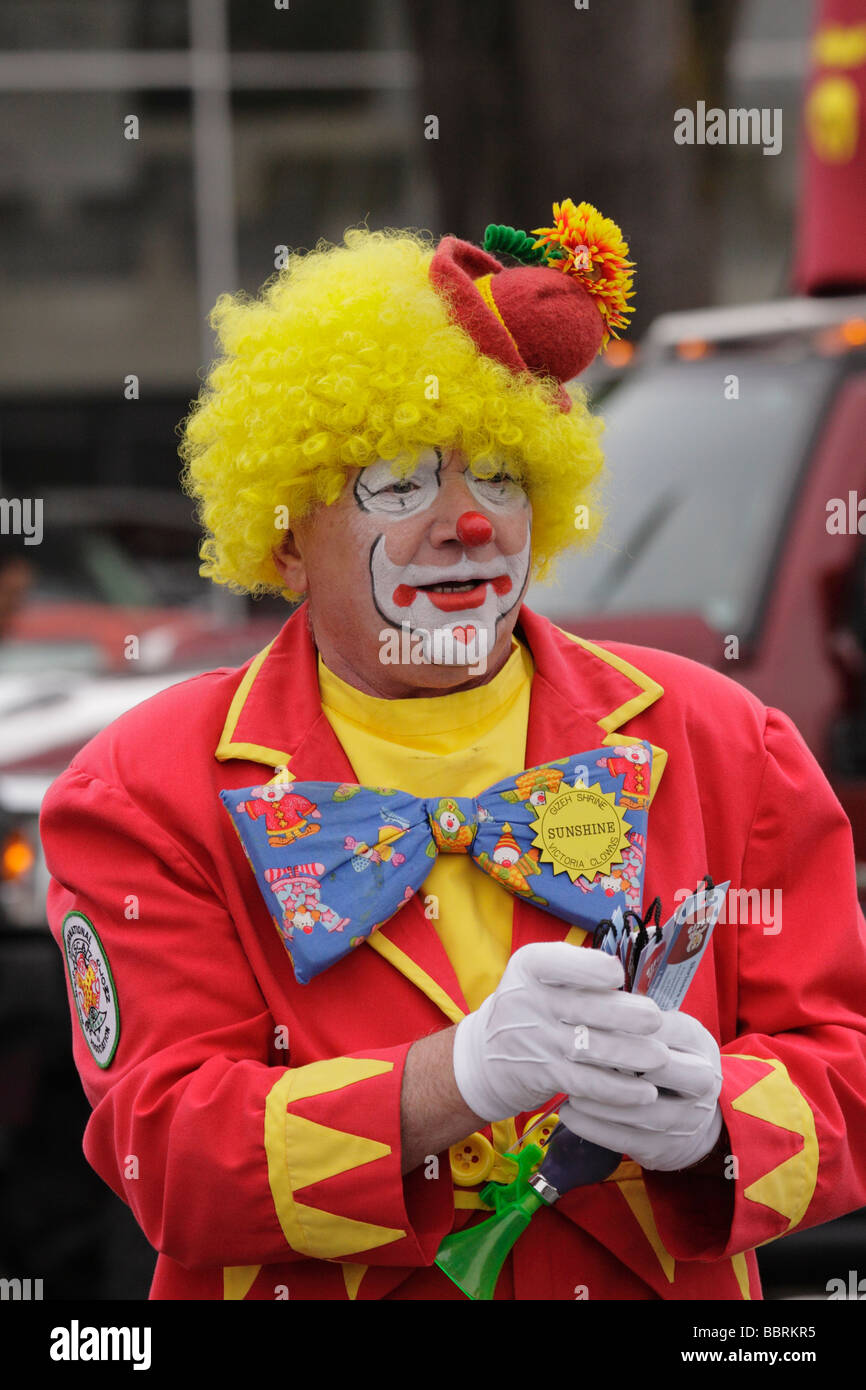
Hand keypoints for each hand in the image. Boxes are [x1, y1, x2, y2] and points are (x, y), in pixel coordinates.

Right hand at [452, 941, 668, 1122]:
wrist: (487, 1056)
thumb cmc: (530, 1006)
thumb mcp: (540, 976)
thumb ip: (579, 969)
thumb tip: (638, 972)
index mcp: (530, 966)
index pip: (557, 962)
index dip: (589, 968)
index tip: (617, 974)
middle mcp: (528, 1000)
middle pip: (583, 1006)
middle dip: (625, 1014)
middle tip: (656, 1018)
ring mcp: (535, 1040)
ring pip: (590, 1048)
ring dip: (630, 1054)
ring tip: (660, 1056)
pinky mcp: (545, 1075)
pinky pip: (586, 1083)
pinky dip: (618, 1090)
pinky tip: (645, 1092)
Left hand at [559, 1010, 723, 1170]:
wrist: (702, 1120)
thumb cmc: (673, 1061)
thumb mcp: (669, 1032)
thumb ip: (639, 1019)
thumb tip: (590, 994)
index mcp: (697, 1042)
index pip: (661, 1027)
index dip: (623, 1023)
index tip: (585, 1017)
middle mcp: (700, 1080)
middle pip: (659, 1066)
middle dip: (615, 1059)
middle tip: (574, 1051)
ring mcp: (686, 1118)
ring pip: (640, 1109)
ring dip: (600, 1098)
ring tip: (567, 1086)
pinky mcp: (666, 1148)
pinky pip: (627, 1139)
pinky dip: (595, 1128)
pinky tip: (570, 1114)